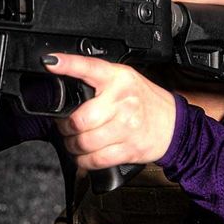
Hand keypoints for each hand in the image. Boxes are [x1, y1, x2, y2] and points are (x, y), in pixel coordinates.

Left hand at [42, 54, 175, 169]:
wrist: (173, 124)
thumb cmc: (143, 99)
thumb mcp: (123, 78)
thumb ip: (96, 78)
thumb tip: (62, 77)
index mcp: (117, 78)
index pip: (89, 67)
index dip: (68, 64)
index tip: (50, 62)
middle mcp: (122, 100)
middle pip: (79, 119)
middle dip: (64, 126)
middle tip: (65, 125)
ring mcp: (126, 126)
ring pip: (84, 142)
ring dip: (72, 145)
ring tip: (73, 141)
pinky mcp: (129, 149)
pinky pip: (96, 160)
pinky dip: (83, 161)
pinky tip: (83, 155)